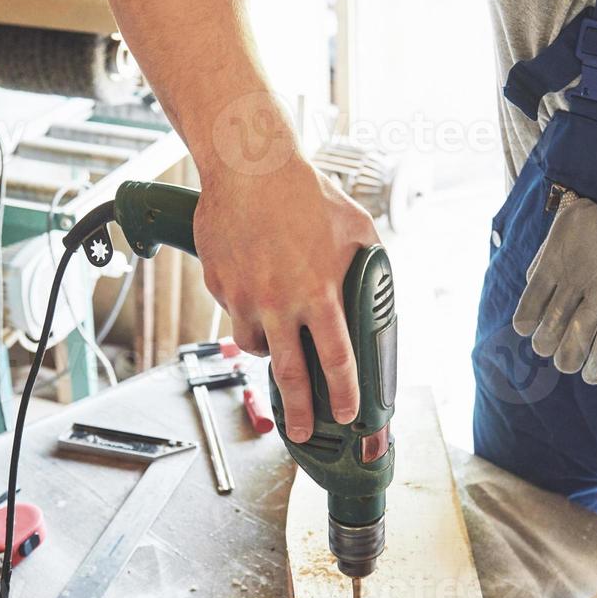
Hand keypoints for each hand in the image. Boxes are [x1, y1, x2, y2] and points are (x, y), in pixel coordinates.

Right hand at [194, 159, 378, 441]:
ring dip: (272, 349)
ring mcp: (244, 297)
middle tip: (305, 431)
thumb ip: (369, 268)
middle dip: (300, 412)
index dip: (343, 395)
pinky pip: (234, 312)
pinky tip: (255, 282)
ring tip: (281, 333)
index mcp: (320, 292)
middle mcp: (280, 302)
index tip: (347, 414)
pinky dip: (247, 310)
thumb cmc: (306, 194)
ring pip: (256, 346)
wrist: (249, 166)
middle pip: (290, 375)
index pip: (337, 360)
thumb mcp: (357, 230)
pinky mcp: (218, 285)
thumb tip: (377, 296)